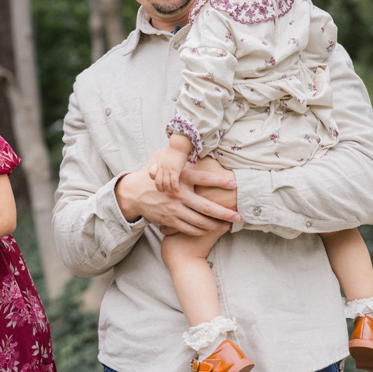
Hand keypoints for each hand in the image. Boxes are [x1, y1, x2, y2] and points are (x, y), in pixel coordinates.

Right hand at [116, 149, 238, 235]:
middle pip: (206, 207)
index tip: (234, 184)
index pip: (203, 179)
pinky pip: (189, 229)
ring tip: (228, 225)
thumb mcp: (160, 158)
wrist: (134, 194)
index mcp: (179, 178)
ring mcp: (174, 209)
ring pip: (200, 221)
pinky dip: (202, 231)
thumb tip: (188, 141)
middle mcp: (178, 195)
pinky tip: (210, 229)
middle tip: (238, 216)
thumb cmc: (152, 175)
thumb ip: (175, 152)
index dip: (219, 181)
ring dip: (216, 225)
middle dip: (225, 213)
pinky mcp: (169, 220)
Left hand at [148, 146, 189, 192]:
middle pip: (158, 182)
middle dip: (160, 188)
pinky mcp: (175, 170)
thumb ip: (162, 161)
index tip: (159, 184)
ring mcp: (168, 169)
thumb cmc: (173, 150)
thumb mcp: (163, 155)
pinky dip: (175, 187)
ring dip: (169, 189)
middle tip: (164, 191)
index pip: (152, 174)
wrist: (178, 145)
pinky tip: (177, 190)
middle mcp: (161, 168)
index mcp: (158, 164)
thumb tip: (163, 164)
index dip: (154, 180)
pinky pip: (173, 182)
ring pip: (166, 183)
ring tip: (172, 192)